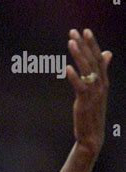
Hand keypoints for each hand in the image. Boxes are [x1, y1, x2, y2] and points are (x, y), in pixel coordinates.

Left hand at [66, 29, 111, 159]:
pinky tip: (67, 68)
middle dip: (83, 45)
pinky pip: (80, 87)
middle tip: (75, 32)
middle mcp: (101, 85)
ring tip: (70, 43)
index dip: (92, 44)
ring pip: (86, 70)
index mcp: (103, 81)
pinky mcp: (84, 103)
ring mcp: (94, 94)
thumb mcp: (98, 91)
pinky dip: (74, 77)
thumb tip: (108, 53)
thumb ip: (102, 72)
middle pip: (92, 61)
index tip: (85, 31)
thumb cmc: (92, 113)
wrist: (92, 135)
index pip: (99, 58)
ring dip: (78, 55)